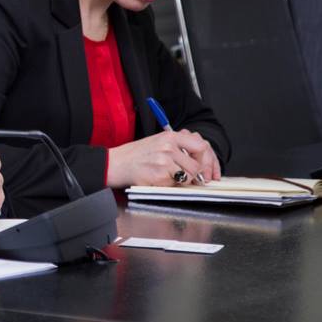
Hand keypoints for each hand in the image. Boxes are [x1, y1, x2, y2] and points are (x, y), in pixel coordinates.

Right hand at [106, 130, 220, 187]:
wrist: (116, 163)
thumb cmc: (136, 155)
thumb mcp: (157, 142)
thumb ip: (178, 146)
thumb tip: (199, 157)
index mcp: (169, 136)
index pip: (200, 145)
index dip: (205, 159)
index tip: (202, 166)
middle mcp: (168, 147)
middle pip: (196, 165)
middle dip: (192, 174)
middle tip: (183, 175)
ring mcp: (164, 161)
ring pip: (187, 176)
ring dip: (180, 180)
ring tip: (166, 176)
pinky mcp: (159, 175)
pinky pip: (174, 184)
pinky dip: (168, 184)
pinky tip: (157, 179)